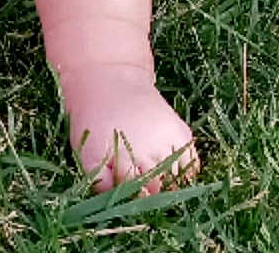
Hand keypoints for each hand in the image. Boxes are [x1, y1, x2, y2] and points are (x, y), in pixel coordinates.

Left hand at [60, 64, 197, 193]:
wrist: (108, 80)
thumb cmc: (94, 121)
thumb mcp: (86, 149)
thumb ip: (99, 179)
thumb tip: (115, 199)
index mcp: (123, 155)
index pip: (137, 193)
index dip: (135, 198)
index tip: (132, 197)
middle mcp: (148, 149)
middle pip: (160, 189)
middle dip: (153, 194)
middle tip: (145, 189)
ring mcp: (167, 139)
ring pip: (178, 180)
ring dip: (171, 185)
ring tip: (158, 179)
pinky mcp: (181, 131)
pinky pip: (192, 164)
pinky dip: (186, 173)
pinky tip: (172, 169)